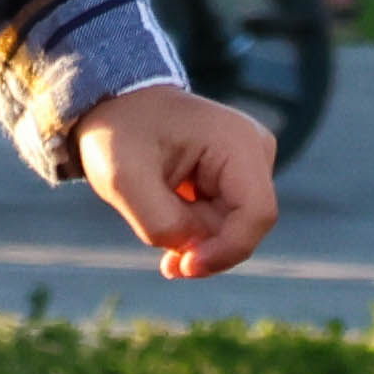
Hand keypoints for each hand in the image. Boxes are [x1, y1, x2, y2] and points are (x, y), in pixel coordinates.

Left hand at [75, 84, 279, 279]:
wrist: (116, 106)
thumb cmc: (119, 133)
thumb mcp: (123, 179)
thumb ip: (161, 223)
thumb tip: (194, 251)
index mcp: (238, 141)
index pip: (256, 215)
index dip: (225, 251)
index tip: (184, 267)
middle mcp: (256, 150)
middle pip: (242, 227)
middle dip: (201, 246)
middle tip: (159, 249)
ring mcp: (250, 163)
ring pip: (231, 229)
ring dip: (193, 237)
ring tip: (154, 214)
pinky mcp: (239, 177)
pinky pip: (223, 221)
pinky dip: (194, 230)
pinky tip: (166, 217)